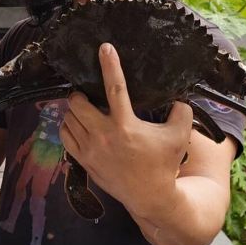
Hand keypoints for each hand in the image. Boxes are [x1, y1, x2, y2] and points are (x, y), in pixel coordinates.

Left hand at [60, 43, 192, 218]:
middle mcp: (104, 136)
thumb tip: (176, 97)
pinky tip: (78, 125)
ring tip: (84, 108)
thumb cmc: (165, 163)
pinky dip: (68, 126)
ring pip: (68, 119)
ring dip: (74, 110)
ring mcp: (90, 150)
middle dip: (81, 93)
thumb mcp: (179, 135)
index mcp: (126, 126)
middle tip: (88, 92)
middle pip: (78, 103)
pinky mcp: (83, 161)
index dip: (110, 65)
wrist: (150, 196)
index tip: (105, 47)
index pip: (115, 88)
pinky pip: (65, 136)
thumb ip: (180, 111)